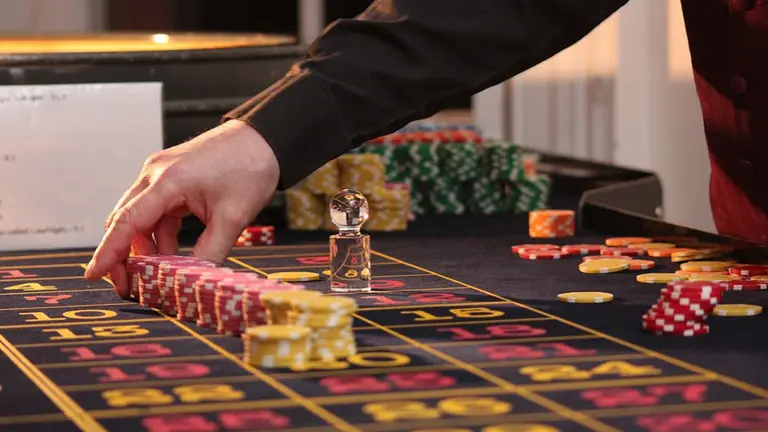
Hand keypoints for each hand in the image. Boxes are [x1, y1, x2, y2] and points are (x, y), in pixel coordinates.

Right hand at [84, 119, 279, 298]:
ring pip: (140, 219)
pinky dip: (160, 236)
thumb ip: (211, 253)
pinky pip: (156, 213)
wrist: (265, 140)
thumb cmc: (250, 168)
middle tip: (130, 288)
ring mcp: (161, 175)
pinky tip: (170, 257)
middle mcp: (155, 175)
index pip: (127, 222)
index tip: (93, 275)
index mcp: (168, 181)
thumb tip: (192, 284)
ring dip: (145, 249)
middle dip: (123, 256)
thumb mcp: (233, 218)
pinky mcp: (172, 180)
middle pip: (125, 221)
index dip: (108, 252)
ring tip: (154, 278)